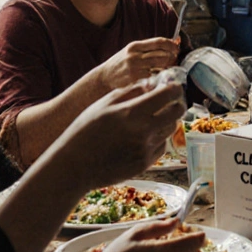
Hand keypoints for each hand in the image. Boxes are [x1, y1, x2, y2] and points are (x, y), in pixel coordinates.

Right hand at [57, 79, 186, 188]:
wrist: (74, 165)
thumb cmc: (85, 131)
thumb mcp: (104, 104)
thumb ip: (131, 92)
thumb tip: (152, 85)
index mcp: (131, 112)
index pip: (168, 95)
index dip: (174, 89)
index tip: (173, 87)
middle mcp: (142, 131)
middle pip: (177, 113)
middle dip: (176, 104)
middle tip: (169, 102)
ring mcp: (145, 149)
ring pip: (169, 130)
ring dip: (165, 122)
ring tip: (150, 120)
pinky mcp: (144, 164)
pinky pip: (160, 147)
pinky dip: (156, 139)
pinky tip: (140, 138)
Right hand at [98, 38, 180, 89]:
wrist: (104, 77)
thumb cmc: (120, 64)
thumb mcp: (130, 52)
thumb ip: (146, 49)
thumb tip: (166, 46)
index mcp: (135, 46)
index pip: (158, 42)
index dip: (171, 44)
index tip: (176, 47)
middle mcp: (135, 54)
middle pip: (161, 53)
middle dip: (172, 56)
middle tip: (175, 59)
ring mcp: (135, 66)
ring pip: (160, 64)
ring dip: (167, 66)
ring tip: (168, 67)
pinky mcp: (135, 77)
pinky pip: (154, 75)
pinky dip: (159, 75)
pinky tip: (159, 76)